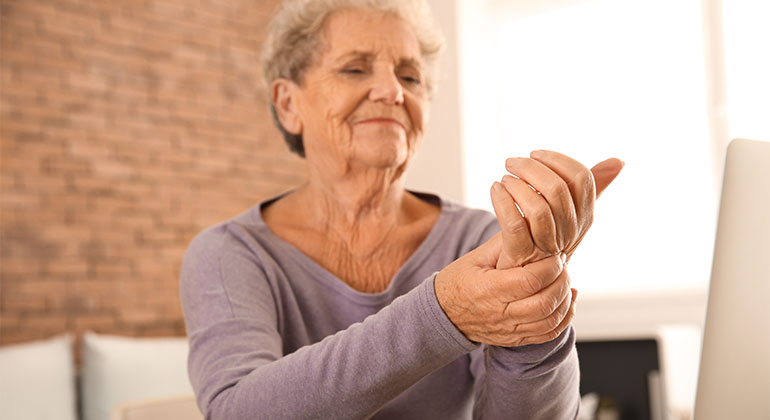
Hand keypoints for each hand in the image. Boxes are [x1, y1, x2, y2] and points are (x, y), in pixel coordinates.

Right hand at [435, 234, 576, 346]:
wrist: (443, 314)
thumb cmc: (459, 280)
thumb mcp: (476, 257)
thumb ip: (505, 243)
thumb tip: (531, 224)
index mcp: (487, 289)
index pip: (530, 281)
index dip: (550, 267)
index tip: (556, 255)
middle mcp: (499, 313)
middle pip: (544, 303)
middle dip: (561, 282)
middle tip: (563, 267)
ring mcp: (508, 330)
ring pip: (549, 321)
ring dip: (564, 299)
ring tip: (564, 281)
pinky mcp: (514, 340)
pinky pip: (547, 335)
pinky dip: (563, 319)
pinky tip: (566, 301)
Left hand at [491, 151, 622, 267]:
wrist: (515, 283)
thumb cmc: (540, 242)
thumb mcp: (567, 214)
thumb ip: (587, 188)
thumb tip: (618, 162)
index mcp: (583, 219)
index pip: (582, 179)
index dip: (559, 160)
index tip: (535, 154)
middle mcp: (570, 234)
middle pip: (558, 190)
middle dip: (531, 168)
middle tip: (511, 162)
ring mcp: (547, 248)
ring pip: (537, 208)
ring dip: (516, 184)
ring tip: (504, 178)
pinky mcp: (521, 257)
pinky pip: (514, 223)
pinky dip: (501, 200)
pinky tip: (495, 189)